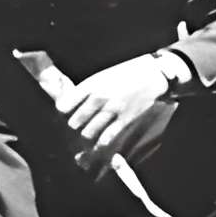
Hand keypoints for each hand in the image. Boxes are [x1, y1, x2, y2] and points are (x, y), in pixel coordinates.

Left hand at [56, 54, 172, 163]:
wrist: (154, 75)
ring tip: (85, 138)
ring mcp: (113, 110)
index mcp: (92, 84)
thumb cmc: (126, 73)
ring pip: (88, 133)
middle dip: (72, 127)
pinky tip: (98, 143)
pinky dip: (100, 144)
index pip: (65, 105)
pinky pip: (106, 138)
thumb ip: (86, 90)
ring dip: (85, 137)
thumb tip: (69, 104)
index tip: (63, 115)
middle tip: (74, 130)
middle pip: (74, 122)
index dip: (61, 113)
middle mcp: (100, 97)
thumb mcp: (102, 75)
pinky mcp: (125, 120)